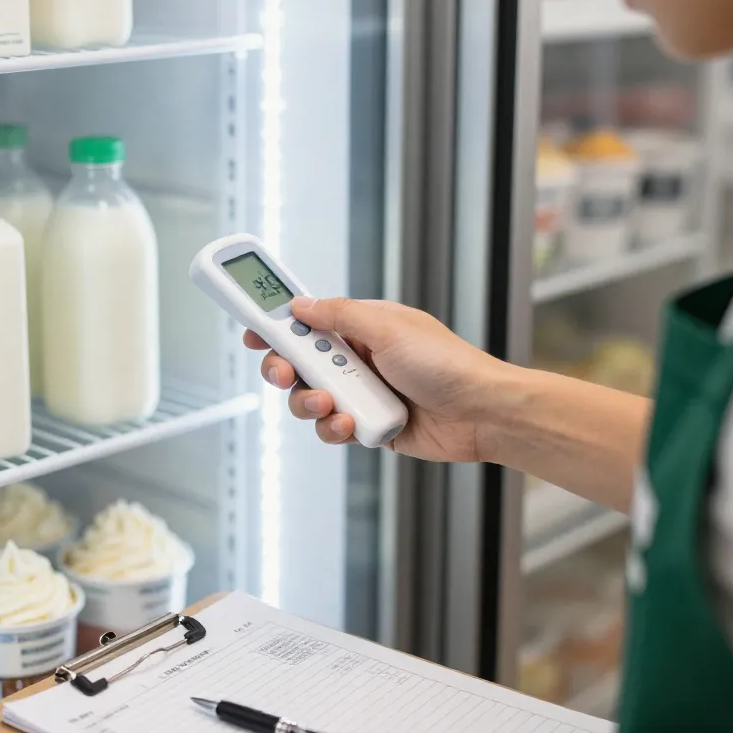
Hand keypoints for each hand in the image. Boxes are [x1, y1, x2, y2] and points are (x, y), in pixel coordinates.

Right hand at [244, 297, 509, 461]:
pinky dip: (334, 428)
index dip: (277, 325)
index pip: (308, 321)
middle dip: (286, 370)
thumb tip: (301, 305)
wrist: (481, 414)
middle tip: (287, 373)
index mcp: (362, 328)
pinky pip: (332, 428)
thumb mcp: (388, 328)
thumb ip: (340, 315)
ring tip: (330, 404)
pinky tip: (349, 424)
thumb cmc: (448, 365)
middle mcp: (358, 359)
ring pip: (309, 400)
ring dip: (310, 403)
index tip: (251, 329)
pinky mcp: (367, 426)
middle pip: (299, 363)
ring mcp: (361, 394)